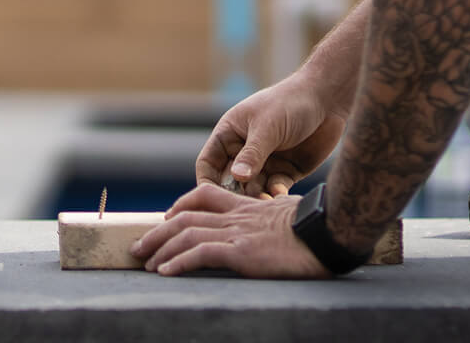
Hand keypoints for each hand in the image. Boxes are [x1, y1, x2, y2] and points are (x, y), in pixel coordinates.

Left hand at [130, 184, 329, 278]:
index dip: (180, 205)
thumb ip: (273, 217)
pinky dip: (180, 263)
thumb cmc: (316, 226)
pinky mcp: (243, 251)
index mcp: (247, 206)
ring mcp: (239, 232)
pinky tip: (166, 273)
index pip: (204, 197)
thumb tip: (271, 228)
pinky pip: (202, 254)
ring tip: (145, 264)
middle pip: (186, 216)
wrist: (329, 231)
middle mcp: (237, 216)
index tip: (166, 219)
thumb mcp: (289, 214)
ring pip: (187, 234)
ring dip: (161, 249)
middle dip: (158, 232)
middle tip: (140, 247)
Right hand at [196, 77, 346, 196]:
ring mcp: (266, 162)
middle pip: (230, 183)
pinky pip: (274, 189)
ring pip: (253, 190)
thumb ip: (252, 154)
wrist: (327, 99)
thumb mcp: (268, 126)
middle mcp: (245, 150)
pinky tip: (280, 194)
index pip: (209, 163)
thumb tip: (235, 178)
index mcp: (231, 133)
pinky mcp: (286, 171)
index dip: (207, 182)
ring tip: (265, 203)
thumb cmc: (291, 102)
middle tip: (243, 207)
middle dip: (235, 195)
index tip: (212, 200)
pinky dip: (275, 194)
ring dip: (257, 198)